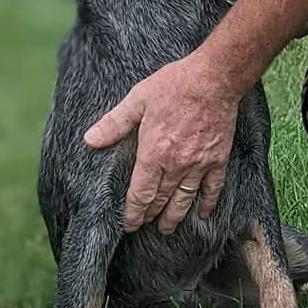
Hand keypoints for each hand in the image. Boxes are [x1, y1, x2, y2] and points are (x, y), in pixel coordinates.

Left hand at [84, 51, 240, 234]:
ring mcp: (199, 164)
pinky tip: (203, 213)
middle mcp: (176, 165)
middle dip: (150, 215)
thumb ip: (115, 122)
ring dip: (174, 216)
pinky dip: (207, 203)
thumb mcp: (138, 99)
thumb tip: (90, 140)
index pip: (141, 193)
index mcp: (154, 153)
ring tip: (167, 228)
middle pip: (161, 199)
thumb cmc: (175, 85)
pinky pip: (213, 188)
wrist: (214, 79)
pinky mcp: (218, 159)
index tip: (128, 224)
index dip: (133, 212)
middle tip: (144, 226)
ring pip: (185, 198)